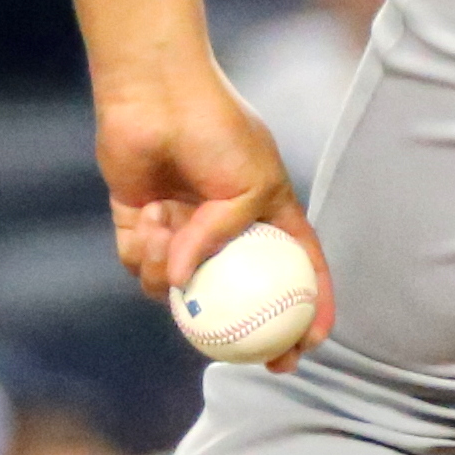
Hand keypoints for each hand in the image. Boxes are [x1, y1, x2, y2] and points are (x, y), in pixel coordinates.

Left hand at [96, 71, 335, 369]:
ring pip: (181, 286)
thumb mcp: (251, 184)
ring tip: (167, 225)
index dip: (312, 307)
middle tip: (247, 358)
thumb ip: (225, 237)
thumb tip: (185, 287)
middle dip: (243, 333)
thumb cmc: (217, 130)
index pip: (299, 268)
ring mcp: (182, 231)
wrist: (156, 96)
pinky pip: (143, 266)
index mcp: (265, 212)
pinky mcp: (142, 227)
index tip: (312, 342)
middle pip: (238, 294)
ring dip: (172, 268)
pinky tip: (146, 215)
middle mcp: (224, 228)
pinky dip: (144, 250)